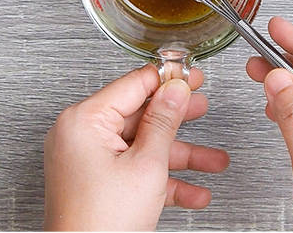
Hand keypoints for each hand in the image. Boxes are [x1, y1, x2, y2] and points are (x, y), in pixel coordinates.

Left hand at [44, 64, 228, 230]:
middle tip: (201, 105)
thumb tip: (175, 90)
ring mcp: (85, 159)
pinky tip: (194, 191)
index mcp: (84, 120)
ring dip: (180, 156)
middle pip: (138, 116)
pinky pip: (132, 171)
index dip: (167, 79)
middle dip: (178, 120)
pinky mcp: (94, 181)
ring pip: (141, 147)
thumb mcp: (146, 165)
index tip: (190, 75)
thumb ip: (164, 122)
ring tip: (213, 159)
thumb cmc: (100, 220)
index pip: (132, 85)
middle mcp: (79, 135)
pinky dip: (162, 180)